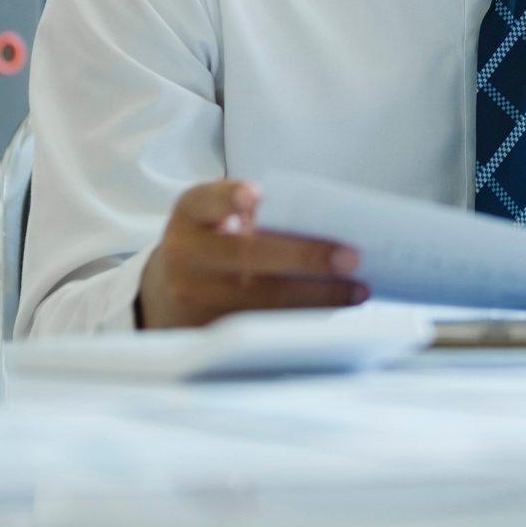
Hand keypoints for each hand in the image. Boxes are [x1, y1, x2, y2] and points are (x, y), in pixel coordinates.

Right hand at [137, 179, 368, 328]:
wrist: (168, 290)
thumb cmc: (212, 241)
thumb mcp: (216, 215)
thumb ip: (253, 209)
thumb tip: (323, 221)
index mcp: (191, 215)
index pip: (207, 201)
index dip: (230, 198)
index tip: (255, 196)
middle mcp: (187, 255)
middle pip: (247, 256)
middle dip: (303, 256)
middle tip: (350, 257)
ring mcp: (196, 297)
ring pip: (263, 299)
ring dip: (318, 294)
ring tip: (356, 288)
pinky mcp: (212, 330)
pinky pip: (266, 325)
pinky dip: (305, 316)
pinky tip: (335, 309)